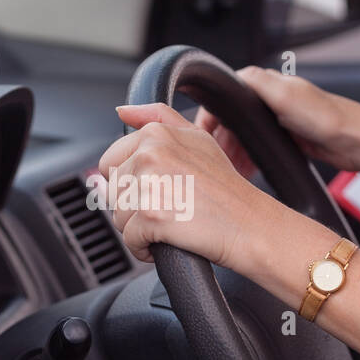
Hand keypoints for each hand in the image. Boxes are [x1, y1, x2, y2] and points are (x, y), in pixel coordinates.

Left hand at [102, 103, 282, 270]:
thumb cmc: (226, 187)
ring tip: (171, 223)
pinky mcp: (150, 216)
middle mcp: (149, 154)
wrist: (249, 225)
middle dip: (134, 206)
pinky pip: (129, 239)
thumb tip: (121, 110)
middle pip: (113, 191)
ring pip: (118, 216)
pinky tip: (168, 241)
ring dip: (139, 228)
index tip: (158, 189)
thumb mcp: (197, 138)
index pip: (111, 162)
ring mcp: (149, 184)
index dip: (131, 182)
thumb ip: (158, 116)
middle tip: (169, 207)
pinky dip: (145, 249)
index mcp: (155, 133)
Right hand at [194, 66, 359, 176]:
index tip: (202, 136)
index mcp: (268, 84)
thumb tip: (233, 74)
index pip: (226, 96)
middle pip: (232, 118)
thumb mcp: (287, 96)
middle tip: (217, 158)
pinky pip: (259, 147)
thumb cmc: (329, 119)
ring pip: (244, 135)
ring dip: (234, 151)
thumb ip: (257, 82)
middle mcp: (272, 98)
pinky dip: (250, 158)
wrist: (357, 142)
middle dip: (221, 140)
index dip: (211, 116)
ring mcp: (279, 118)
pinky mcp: (287, 136)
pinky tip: (249, 170)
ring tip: (232, 168)